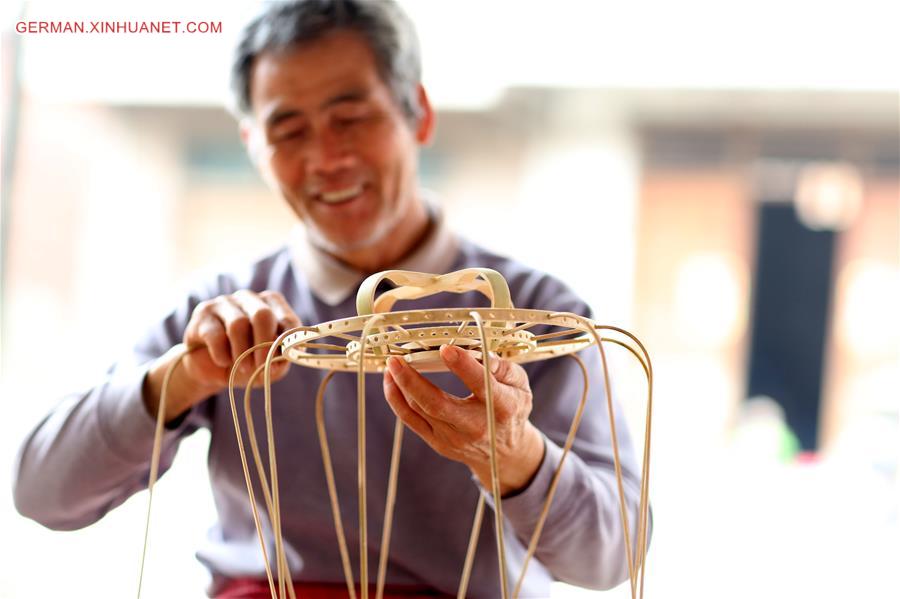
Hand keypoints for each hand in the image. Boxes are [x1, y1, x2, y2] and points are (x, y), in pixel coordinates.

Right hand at [143, 290, 300, 422]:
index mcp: (272, 305)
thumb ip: (280, 360)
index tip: (281, 361)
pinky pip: (216, 335)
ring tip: (242, 368)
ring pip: (238, 324)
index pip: (287, 319)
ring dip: (242, 352)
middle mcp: (249, 298)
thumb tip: (283, 355)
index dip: (286, 342)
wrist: (210, 370)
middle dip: (264, 344)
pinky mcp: (203, 313)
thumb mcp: (268, 366)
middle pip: (262, 315)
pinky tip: (223, 361)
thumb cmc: (246, 362)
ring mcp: (224, 302)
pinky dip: (222, 354)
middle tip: (261, 366)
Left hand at [383, 344, 544, 495]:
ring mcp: (454, 438)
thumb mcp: (519, 384)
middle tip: (396, 360)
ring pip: (418, 412)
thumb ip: (501, 366)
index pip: (481, 384)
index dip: (462, 366)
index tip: (445, 349)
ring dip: (400, 387)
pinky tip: (392, 382)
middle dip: (412, 381)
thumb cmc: (512, 409)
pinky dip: (397, 400)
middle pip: (437, 404)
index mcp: (502, 406)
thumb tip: (475, 351)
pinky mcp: (438, 443)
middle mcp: (475, 426)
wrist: (506, 452)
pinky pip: (411, 421)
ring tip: (391, 366)